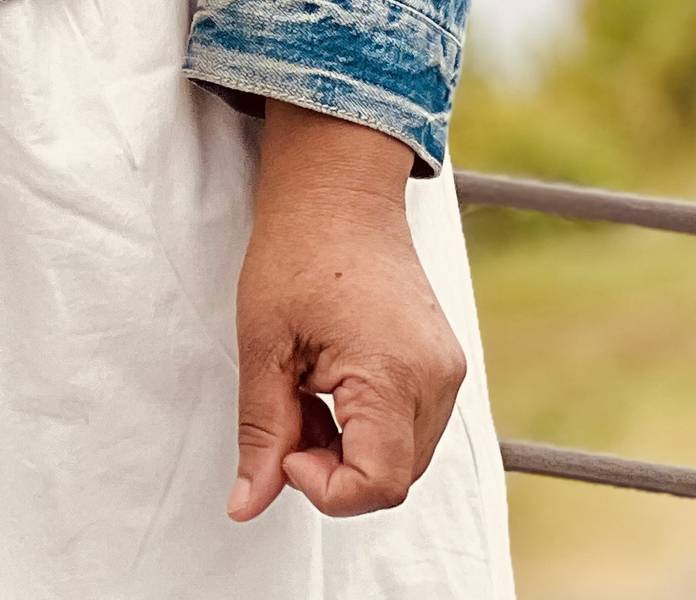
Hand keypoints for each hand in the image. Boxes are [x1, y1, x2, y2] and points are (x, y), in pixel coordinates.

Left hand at [227, 100, 465, 522]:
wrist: (336, 189)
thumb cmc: (295, 252)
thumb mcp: (262, 344)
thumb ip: (261, 432)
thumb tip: (247, 506)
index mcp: (393, 375)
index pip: (378, 485)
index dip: (323, 487)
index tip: (284, 442)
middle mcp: (436, 380)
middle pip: (393, 479)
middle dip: (332, 466)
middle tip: (288, 407)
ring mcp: (448, 372)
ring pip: (403, 458)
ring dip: (350, 447)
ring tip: (308, 386)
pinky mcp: (444, 363)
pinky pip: (412, 425)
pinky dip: (370, 424)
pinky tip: (333, 378)